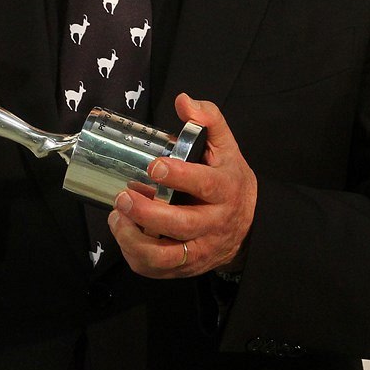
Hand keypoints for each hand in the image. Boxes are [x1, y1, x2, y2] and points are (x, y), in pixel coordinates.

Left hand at [107, 93, 256, 278]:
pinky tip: (124, 235)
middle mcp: (214, 223)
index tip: (154, 166)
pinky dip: (135, 256)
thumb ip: (209, 119)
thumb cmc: (230, 182)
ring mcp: (201, 249)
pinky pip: (158, 269)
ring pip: (166, 256)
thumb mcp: (227, 147)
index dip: (179, 176)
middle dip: (147, 212)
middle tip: (124, 196)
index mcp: (224, 190)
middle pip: (181, 225)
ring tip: (117, 218)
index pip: (204, 185)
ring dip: (135, 240)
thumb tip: (183, 101)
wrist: (251, 226)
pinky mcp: (188, 266)